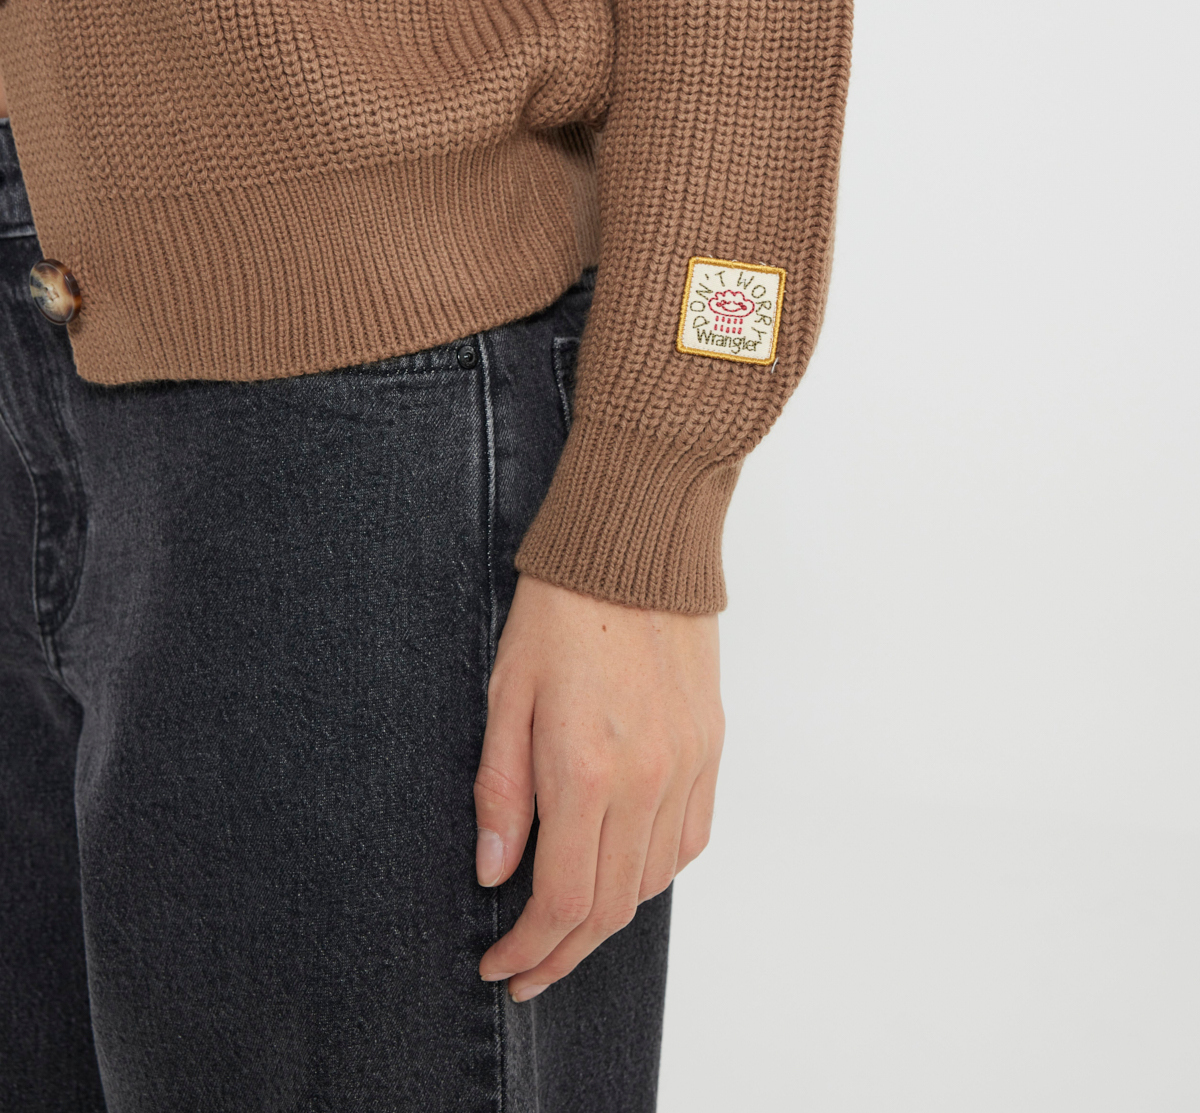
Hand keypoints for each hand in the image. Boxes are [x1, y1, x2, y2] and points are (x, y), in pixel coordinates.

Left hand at [474, 572, 722, 999]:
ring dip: (609, 919)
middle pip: (610, 907)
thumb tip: (496, 872)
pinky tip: (624, 873)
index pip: (563, 901)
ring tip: (567, 928)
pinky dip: (655, 873)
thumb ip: (501, 790)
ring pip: (653, 882)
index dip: (530, 949)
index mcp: (585, 770)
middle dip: (563, 952)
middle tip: (526, 969)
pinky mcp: (710, 747)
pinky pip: (690, 839)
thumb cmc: (560, 610)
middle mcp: (646, 780)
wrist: (637, 545)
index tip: (500, 966)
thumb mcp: (506, 694)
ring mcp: (686, 765)